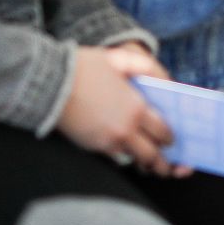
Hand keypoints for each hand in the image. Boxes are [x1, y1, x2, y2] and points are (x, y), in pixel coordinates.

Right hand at [56, 46, 176, 172]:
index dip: (170, 137)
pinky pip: (116, 157)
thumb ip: (145, 67)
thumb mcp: (120, 59)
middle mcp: (126, 130)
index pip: (162, 131)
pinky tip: (128, 153)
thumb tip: (164, 79)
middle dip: (162, 162)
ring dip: (144, 162)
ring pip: (134, 159)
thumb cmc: (85, 68)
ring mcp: (109, 142)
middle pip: (151, 155)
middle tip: (167, 163)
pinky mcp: (93, 147)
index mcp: (136, 108)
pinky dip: (124, 155)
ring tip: (151, 165)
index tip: (172, 139)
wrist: (50, 84)